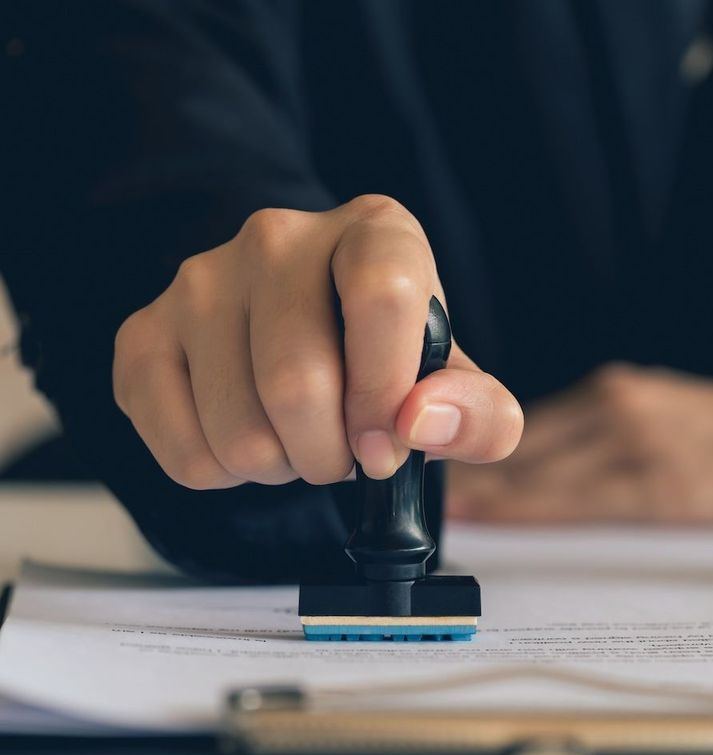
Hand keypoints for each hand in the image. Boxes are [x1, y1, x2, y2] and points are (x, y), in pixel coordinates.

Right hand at [113, 195, 522, 488]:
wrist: (310, 345)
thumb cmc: (389, 363)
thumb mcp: (454, 386)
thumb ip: (479, 412)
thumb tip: (424, 421)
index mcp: (374, 231)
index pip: (382, 293)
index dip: (385, 390)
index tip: (384, 445)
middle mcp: (279, 236)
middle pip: (295, 380)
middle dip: (331, 454)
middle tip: (345, 454)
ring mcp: (200, 280)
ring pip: (238, 429)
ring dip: (282, 468)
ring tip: (300, 440)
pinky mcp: (143, 334)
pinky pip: (184, 453)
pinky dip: (227, 476)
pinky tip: (250, 438)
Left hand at [447, 363, 712, 523]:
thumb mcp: (673, 420)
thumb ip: (613, 438)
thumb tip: (550, 472)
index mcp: (621, 393)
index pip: (529, 426)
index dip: (475, 449)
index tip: (430, 463)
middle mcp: (617, 407)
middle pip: (519, 444)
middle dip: (465, 469)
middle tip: (405, 485)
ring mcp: (636, 441)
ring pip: (534, 467)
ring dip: (480, 490)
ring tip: (427, 510)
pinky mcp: (661, 483)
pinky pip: (573, 497)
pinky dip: (520, 506)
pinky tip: (483, 515)